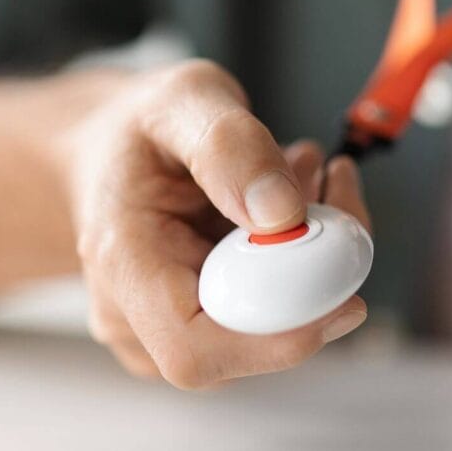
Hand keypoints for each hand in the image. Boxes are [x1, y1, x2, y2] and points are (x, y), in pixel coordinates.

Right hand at [69, 60, 369, 388]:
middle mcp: (137, 317)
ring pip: (271, 329)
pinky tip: (287, 207)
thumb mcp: (180, 101)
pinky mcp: (204, 329)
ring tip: (299, 174)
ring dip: (312, 256)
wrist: (107, 151)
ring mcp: (169, 332)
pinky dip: (300, 262)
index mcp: (121, 266)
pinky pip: (272, 316)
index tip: (343, 282)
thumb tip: (283, 215)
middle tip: (328, 182)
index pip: (192, 349)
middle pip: (248, 342)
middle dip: (313, 270)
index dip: (276, 337)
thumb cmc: (136, 131)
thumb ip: (229, 147)